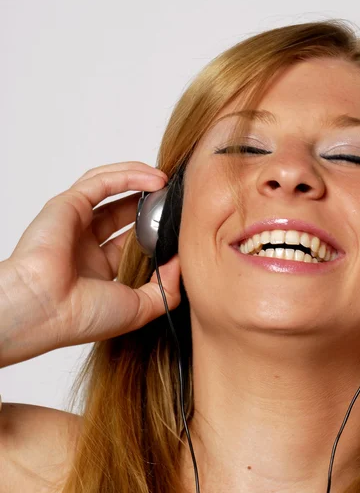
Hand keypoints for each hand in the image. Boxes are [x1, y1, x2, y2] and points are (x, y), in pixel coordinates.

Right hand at [3, 162, 180, 364]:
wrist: (45, 309)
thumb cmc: (82, 316)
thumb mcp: (139, 309)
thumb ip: (165, 289)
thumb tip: (179, 263)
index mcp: (99, 270)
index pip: (133, 242)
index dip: (156, 232)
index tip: (180, 227)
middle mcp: (86, 245)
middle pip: (124, 213)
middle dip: (150, 204)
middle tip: (175, 199)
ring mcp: (76, 223)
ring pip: (111, 191)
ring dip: (140, 182)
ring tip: (167, 183)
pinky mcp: (68, 205)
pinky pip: (102, 182)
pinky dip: (129, 176)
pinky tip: (154, 179)